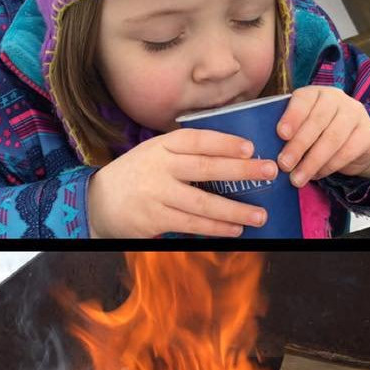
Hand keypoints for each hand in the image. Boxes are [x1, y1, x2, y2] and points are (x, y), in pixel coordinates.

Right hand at [87, 128, 277, 237]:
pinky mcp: (154, 219)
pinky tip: (234, 230)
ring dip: (235, 210)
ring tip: (260, 215)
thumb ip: (185, 152)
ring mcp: (156, 194)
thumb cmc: (138, 175)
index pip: (197, 139)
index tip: (251, 147)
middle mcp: (159, 167)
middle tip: (270, 172)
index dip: (225, 142)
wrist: (99, 201)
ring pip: (202, 203)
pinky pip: (191, 225)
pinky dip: (215, 228)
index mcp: (161, 145)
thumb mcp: (154, 153)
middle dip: (241, 170)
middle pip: (205, 168)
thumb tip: (233, 156)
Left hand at [276, 86, 369, 185]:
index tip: (281, 134)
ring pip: (333, 138)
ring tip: (297, 179)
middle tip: (284, 165)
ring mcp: (355, 114)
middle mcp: (337, 98)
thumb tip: (267, 154)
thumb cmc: (319, 134)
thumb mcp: (303, 128)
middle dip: (299, 145)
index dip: (292, 116)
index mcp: (315, 93)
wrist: (355, 142)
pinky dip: (329, 166)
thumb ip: (289, 134)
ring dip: (312, 161)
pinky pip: (347, 151)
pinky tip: (317, 175)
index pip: (304, 99)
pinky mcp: (368, 132)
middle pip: (317, 121)